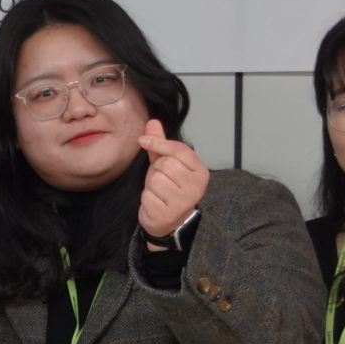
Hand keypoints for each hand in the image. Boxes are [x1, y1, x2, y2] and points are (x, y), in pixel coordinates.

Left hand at [135, 119, 210, 238]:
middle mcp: (196, 187)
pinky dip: (146, 199)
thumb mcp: (166, 163)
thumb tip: (153, 122)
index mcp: (201, 171)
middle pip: (165, 164)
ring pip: (156, 179)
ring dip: (151, 185)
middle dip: (156, 169)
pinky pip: (147, 196)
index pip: (179, 149)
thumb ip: (161, 143)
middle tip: (161, 179)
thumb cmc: (169, 189)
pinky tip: (156, 203)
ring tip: (159, 192)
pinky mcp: (168, 214)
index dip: (158, 142)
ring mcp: (183, 202)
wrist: (169, 222)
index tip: (143, 141)